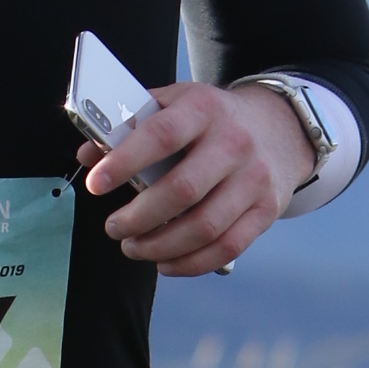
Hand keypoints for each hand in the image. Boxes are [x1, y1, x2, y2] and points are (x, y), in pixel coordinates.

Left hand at [78, 81, 312, 275]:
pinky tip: (164, 262)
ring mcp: (254, 179)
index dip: (125, 162)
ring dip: (160, 246)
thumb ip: (132, 123)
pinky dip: (190, 263)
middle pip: (182, 190)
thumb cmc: (213, 120)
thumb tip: (89, 153)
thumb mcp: (176, 104)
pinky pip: (227, 248)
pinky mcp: (266, 210)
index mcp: (204, 109)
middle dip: (139, 218)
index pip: (162, 135)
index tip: (96, 185)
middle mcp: (234, 143)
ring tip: (132, 247)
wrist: (279, 127)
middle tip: (113, 227)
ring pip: (204, 227)